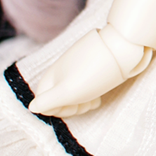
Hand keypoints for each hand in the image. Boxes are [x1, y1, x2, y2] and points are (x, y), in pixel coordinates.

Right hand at [28, 26, 150, 117]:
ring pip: (73, 92)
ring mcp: (78, 67)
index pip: (43, 99)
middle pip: (58, 96)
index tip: (71, 109)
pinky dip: (91, 93)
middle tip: (85, 106)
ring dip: (81, 102)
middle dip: (70, 107)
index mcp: (53, 74)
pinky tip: (99, 97)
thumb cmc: (94, 73)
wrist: (123, 47)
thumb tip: (32, 107)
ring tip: (93, 102)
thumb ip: (48, 101)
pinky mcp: (92, 66)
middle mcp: (62, 70)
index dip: (55, 109)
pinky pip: (85, 84)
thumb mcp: (67, 91)